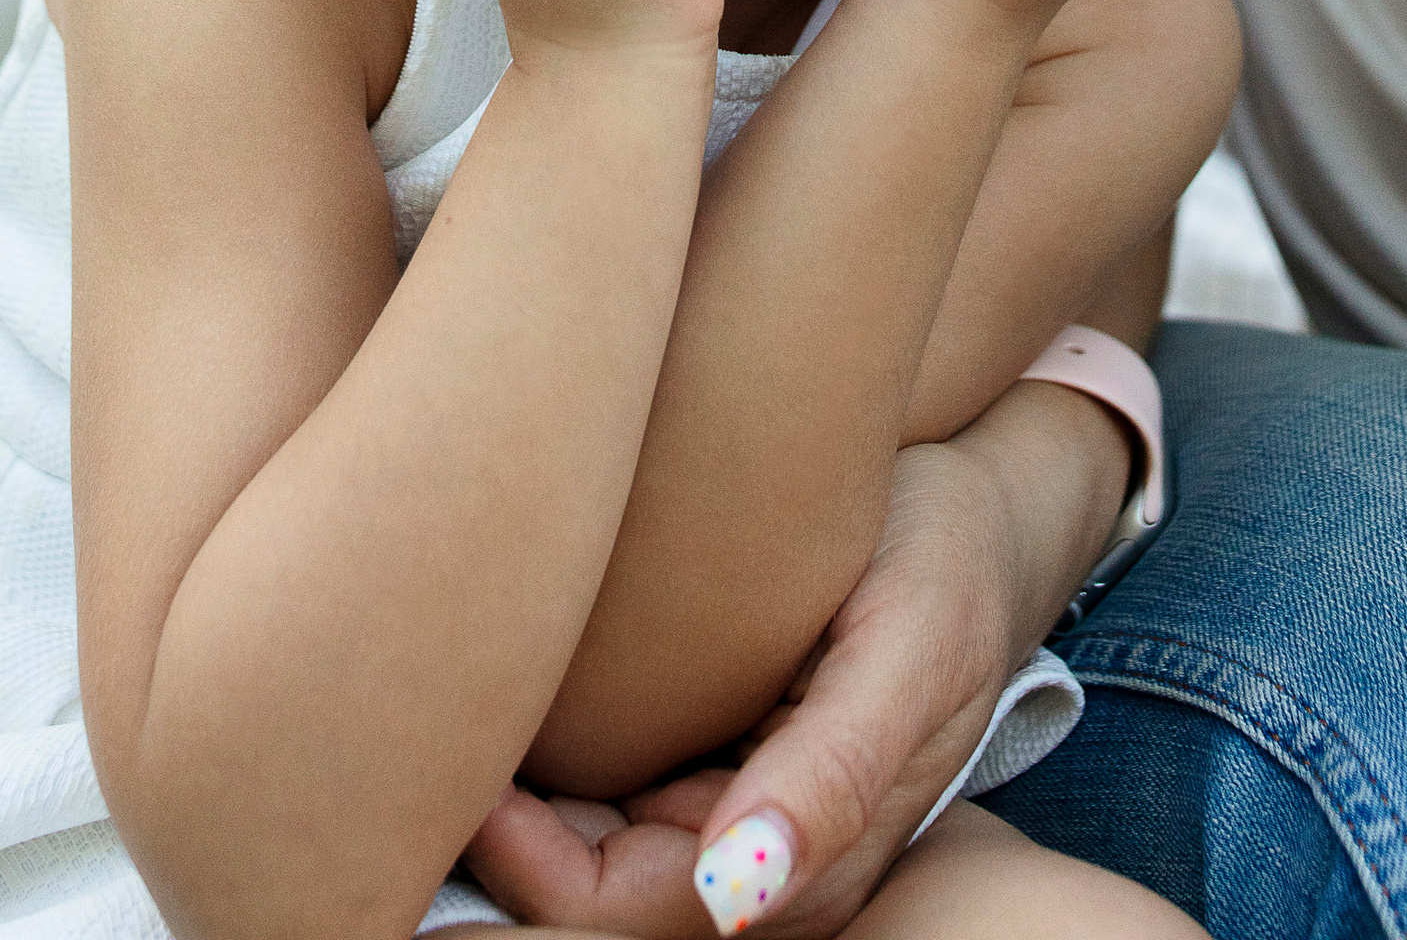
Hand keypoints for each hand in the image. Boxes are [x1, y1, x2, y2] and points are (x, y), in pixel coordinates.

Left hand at [463, 421, 1060, 933]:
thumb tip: (736, 893)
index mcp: (809, 868)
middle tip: (427, 747)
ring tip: (447, 726)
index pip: (622, 915)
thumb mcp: (908, 649)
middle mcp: (757, 868)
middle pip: (591, 906)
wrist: (980, 506)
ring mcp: (732, 821)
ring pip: (585, 865)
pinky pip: (604, 811)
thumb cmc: (944, 562)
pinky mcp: (713, 769)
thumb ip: (834, 773)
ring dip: (514, 823)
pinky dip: (543, 783)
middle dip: (503, 857)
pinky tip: (503, 715)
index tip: (470, 775)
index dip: (532, 872)